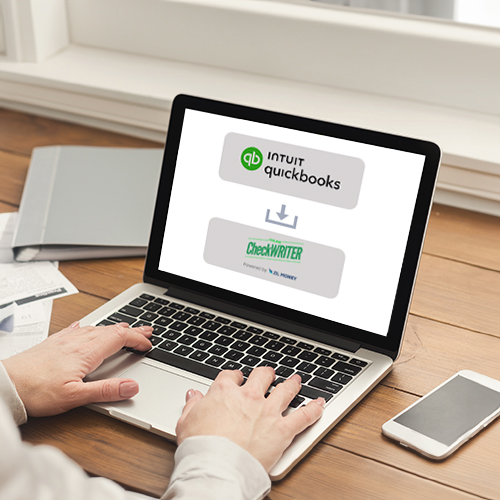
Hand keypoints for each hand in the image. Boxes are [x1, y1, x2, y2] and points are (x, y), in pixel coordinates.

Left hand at [2, 322, 151, 416]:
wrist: (6, 384)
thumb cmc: (36, 391)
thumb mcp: (75, 397)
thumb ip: (105, 391)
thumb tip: (132, 386)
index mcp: (87, 352)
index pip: (120, 338)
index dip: (137, 339)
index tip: (148, 344)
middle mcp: (78, 341)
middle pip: (111, 329)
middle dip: (132, 329)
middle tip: (147, 330)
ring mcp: (65, 340)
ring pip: (96, 328)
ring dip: (114, 327)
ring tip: (124, 328)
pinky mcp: (53, 343)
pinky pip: (76, 330)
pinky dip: (88, 327)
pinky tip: (83, 327)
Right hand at [175, 367, 323, 471]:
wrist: (216, 466)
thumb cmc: (200, 446)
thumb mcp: (186, 421)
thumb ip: (192, 405)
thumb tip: (193, 395)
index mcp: (224, 392)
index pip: (231, 376)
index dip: (235, 376)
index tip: (237, 379)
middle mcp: (248, 397)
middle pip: (262, 376)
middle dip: (266, 374)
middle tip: (269, 374)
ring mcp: (267, 411)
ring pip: (285, 390)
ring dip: (292, 383)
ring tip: (296, 380)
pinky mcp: (282, 429)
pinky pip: (303, 416)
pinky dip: (314, 409)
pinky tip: (320, 404)